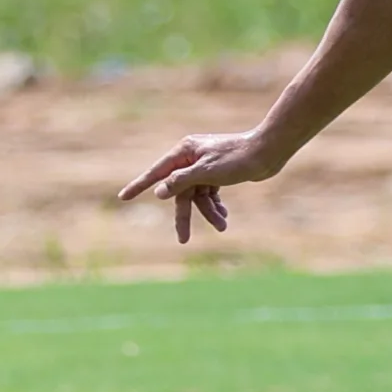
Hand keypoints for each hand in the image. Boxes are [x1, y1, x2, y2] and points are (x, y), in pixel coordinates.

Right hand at [116, 128, 287, 242]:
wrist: (268, 151)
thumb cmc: (237, 158)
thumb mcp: (207, 172)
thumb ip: (181, 181)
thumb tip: (160, 192)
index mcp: (184, 152)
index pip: (157, 173)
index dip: (139, 186)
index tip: (123, 197)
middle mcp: (191, 158)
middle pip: (180, 192)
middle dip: (185, 215)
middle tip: (184, 239)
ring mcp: (205, 166)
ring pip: (197, 196)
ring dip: (208, 212)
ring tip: (222, 226)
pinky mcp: (218, 173)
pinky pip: (209, 193)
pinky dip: (215, 205)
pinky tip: (223, 217)